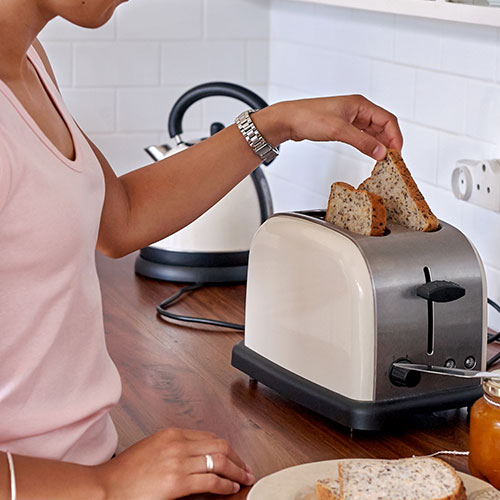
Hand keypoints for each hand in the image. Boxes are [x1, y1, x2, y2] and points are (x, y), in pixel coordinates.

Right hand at [96, 428, 254, 499]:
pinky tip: (230, 488)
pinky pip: (210, 481)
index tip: (233, 456)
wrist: (104, 489)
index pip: (209, 436)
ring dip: (236, 470)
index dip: (226, 447)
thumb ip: (174, 450)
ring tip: (244, 478)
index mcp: (171, 434)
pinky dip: (225, 484)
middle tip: (246, 467)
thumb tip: (196, 459)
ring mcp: (178, 462)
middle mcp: (177, 444)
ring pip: (219, 460)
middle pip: (219, 445)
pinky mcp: (177, 482)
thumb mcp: (152, 450)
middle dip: (237, 457)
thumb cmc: (124, 474)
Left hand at [255, 94, 402, 160]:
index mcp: (360, 104)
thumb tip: (380, 152)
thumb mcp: (338, 131)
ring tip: (383, 159)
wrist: (288, 120)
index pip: (388, 119)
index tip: (396, 153)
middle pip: (382, 125)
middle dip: (389, 141)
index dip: (395, 137)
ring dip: (379, 144)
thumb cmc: (308, 117)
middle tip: (392, 159)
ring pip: (372, 131)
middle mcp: (357, 109)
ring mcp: (350, 117)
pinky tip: (370, 153)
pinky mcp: (342, 126)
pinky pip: (362, 135)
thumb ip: (362, 142)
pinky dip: (368, 144)